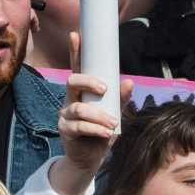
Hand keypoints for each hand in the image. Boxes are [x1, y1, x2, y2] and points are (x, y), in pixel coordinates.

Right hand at [54, 32, 128, 194]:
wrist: (90, 159)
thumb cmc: (102, 131)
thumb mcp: (114, 113)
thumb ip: (120, 98)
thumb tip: (129, 82)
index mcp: (82, 91)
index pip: (77, 68)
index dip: (75, 52)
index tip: (76, 35)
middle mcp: (70, 99)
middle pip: (72, 81)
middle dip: (88, 82)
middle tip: (105, 89)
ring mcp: (65, 115)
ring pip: (79, 109)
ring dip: (99, 116)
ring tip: (113, 124)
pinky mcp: (65, 130)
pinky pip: (79, 127)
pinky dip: (95, 130)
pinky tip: (107, 134)